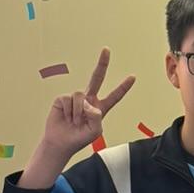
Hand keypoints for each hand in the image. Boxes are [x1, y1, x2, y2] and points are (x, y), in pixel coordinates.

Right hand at [29, 49, 135, 175]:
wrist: (60, 143)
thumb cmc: (78, 139)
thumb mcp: (95, 131)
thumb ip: (97, 116)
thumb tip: (88, 102)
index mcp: (100, 108)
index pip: (114, 96)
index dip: (123, 87)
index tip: (133, 77)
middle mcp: (88, 101)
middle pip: (97, 78)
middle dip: (102, 63)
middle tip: (106, 50)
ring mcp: (76, 99)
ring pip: (80, 95)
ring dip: (78, 112)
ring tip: (74, 122)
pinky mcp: (63, 99)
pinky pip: (68, 99)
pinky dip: (68, 111)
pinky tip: (66, 117)